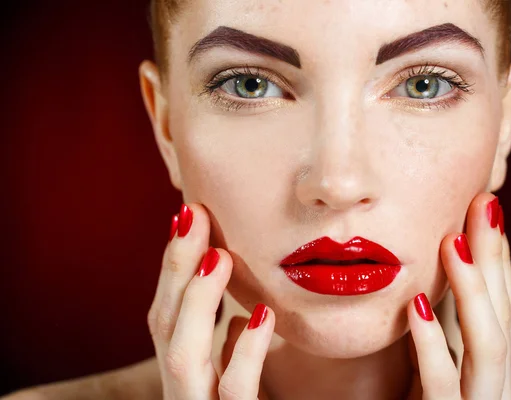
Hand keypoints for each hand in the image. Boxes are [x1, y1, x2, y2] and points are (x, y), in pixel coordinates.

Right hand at [147, 203, 274, 399]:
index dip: (173, 267)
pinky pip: (235, 392)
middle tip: (193, 214)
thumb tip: (238, 317)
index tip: (188, 215)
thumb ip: (233, 352)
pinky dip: (244, 352)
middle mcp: (184, 391)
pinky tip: (261, 315)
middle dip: (177, 267)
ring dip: (197, 299)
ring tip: (217, 256)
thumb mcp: (242, 381)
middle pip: (166, 325)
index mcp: (186, 376)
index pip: (167, 315)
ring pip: (184, 355)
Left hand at [406, 193, 510, 399]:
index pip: (504, 306)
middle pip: (504, 315)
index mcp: (488, 369)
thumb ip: (437, 329)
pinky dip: (434, 345)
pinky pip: (444, 388)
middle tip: (481, 204)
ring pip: (490, 347)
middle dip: (494, 259)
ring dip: (473, 292)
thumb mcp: (431, 366)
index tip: (484, 205)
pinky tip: (418, 305)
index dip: (498, 257)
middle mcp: (494, 387)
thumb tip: (431, 277)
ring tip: (454, 244)